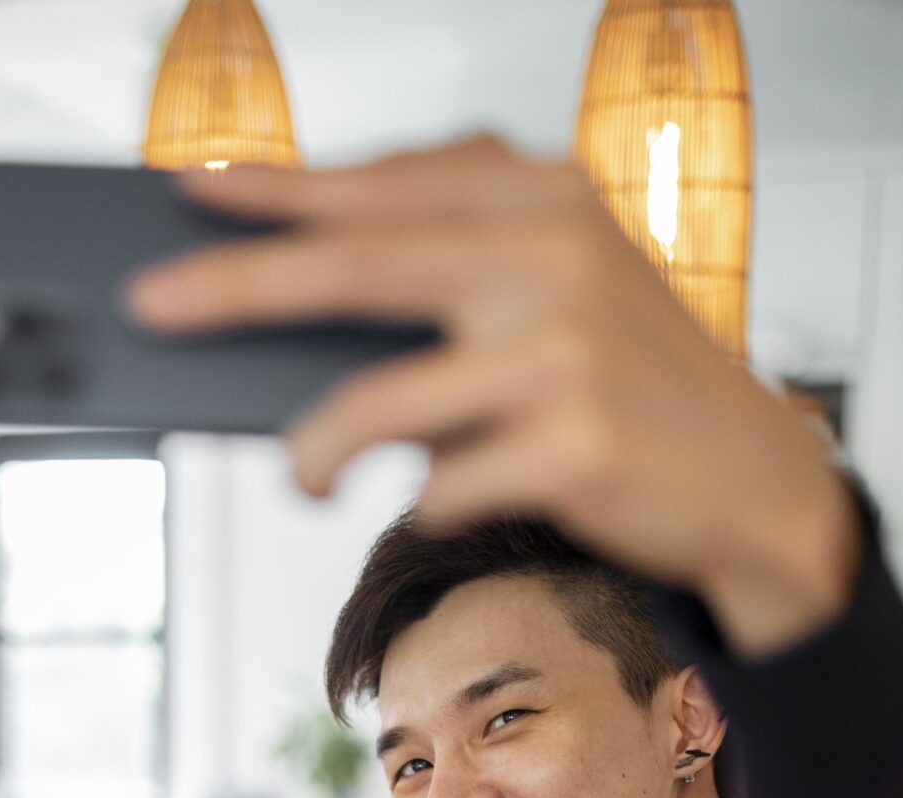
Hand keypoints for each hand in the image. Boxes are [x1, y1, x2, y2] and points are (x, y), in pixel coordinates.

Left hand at [128, 142, 861, 656]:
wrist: (749, 478)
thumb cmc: (624, 387)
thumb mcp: (553, 293)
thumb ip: (448, 274)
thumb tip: (292, 306)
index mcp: (540, 200)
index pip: (382, 187)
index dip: (279, 189)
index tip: (191, 189)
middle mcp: (550, 257)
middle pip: (356, 265)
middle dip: (239, 284)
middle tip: (152, 302)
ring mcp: (563, 352)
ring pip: (380, 403)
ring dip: (316, 451)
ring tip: (302, 478)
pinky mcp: (572, 446)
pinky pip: (439, 488)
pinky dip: (424, 505)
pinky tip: (444, 502)